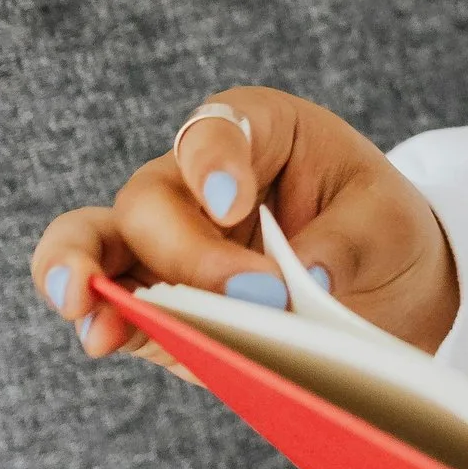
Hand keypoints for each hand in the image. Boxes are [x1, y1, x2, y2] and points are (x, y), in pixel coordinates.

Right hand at [30, 86, 460, 363]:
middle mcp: (196, 182)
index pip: (217, 130)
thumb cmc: (382, 230)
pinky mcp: (159, 302)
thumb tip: (305, 284)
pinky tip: (101, 338)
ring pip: (98, 239)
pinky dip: (105, 318)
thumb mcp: (387, 223)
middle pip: (154, 200)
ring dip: (82, 268)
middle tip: (249, 299)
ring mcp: (168, 243)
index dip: (215, 163)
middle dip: (190, 255)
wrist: (384, 287)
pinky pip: (115, 303)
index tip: (234, 203)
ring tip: (80, 302)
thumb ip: (345, 243)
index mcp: (258, 131)